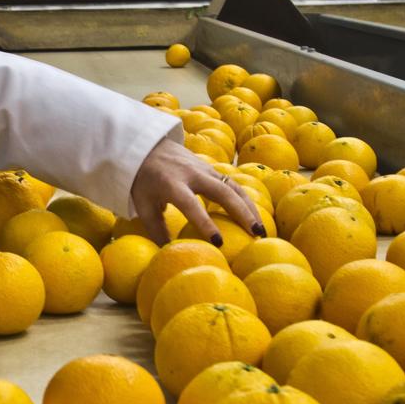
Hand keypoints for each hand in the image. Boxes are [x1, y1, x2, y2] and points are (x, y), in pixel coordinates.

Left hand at [130, 138, 263, 245]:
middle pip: (223, 192)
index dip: (205, 223)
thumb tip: (170, 256)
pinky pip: (233, 184)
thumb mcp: (143, 206)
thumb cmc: (143, 180)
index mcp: (172, 184)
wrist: (147, 146)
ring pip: (234, 187)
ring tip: (261, 230)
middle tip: (256, 235)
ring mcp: (205, 169)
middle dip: (242, 213)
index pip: (191, 205)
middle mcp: (192, 174)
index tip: (219, 243)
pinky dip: (246, 200)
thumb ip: (156, 231)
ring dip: (250, 207)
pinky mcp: (212, 168)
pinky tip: (254, 217)